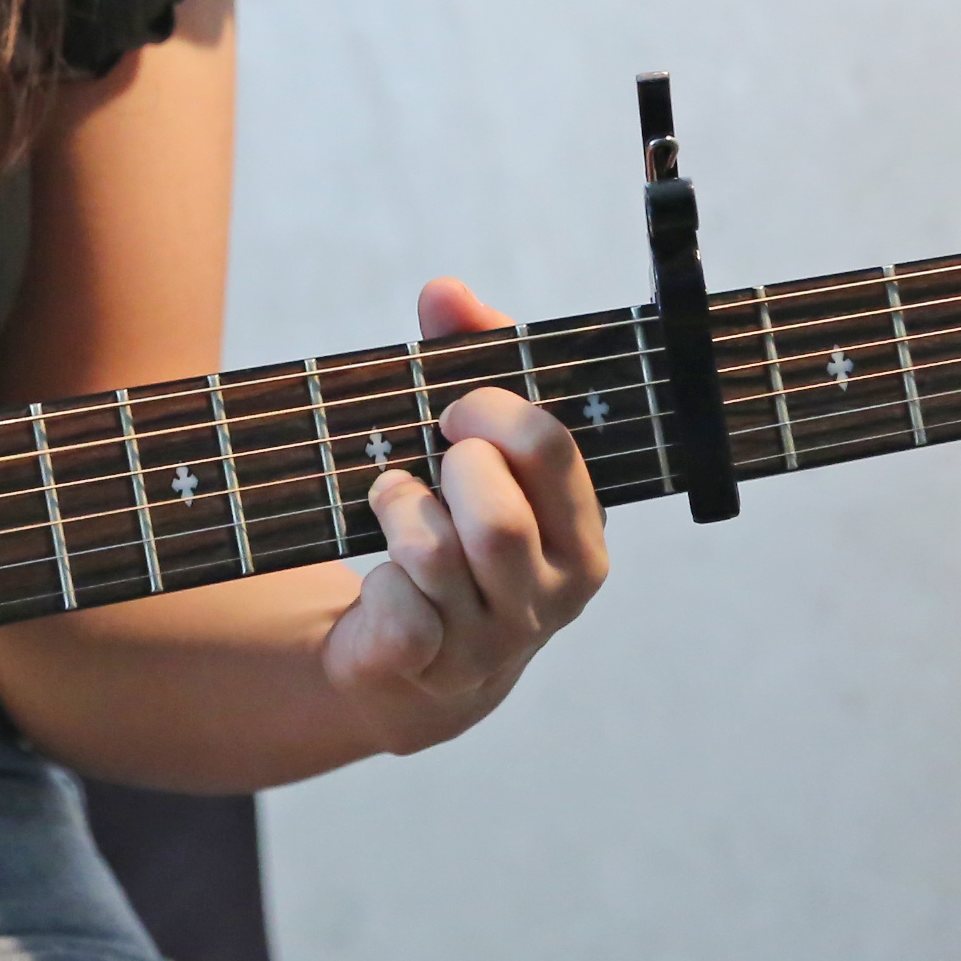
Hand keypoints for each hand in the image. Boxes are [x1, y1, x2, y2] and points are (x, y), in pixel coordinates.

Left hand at [316, 277, 607, 754]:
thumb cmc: (457, 527)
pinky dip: (377, 582)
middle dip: (449, 469)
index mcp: (583, 533)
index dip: (494, 411)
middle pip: (497, 516)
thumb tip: (446, 290)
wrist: (418, 665)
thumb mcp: (479, 449)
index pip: (553, 451)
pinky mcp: (431, 670)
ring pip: (435, 557)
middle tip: (432, 458)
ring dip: (397, 510)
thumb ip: (470, 359)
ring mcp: (494, 641)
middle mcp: (552, 593)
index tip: (455, 407)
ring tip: (395, 502)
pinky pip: (400, 615)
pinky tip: (384, 579)